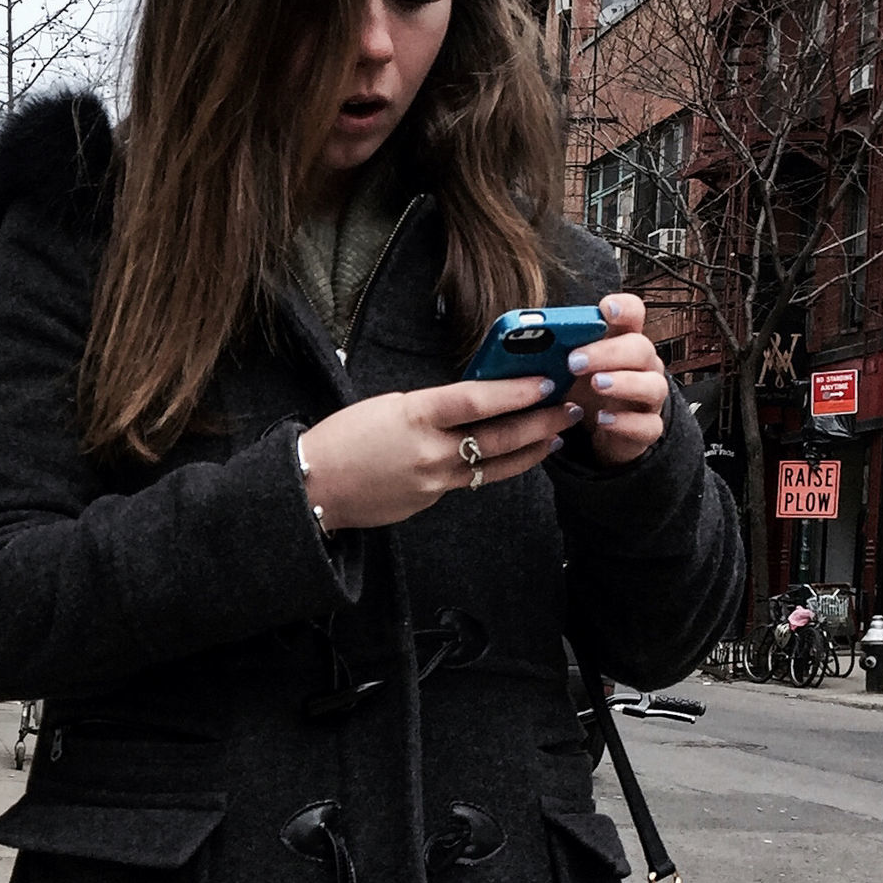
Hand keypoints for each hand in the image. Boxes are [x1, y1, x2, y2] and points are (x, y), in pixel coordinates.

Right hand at [298, 377, 585, 530]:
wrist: (314, 487)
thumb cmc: (344, 437)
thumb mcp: (388, 405)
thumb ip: (432, 405)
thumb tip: (472, 400)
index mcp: (415, 415)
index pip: (477, 401)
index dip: (516, 392)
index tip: (545, 382)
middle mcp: (430, 451)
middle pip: (498, 437)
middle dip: (540, 421)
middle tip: (568, 408)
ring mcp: (433, 481)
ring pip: (495, 465)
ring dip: (531, 449)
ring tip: (555, 435)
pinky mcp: (431, 500)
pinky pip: (471, 480)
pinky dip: (497, 466)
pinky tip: (513, 456)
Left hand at [564, 294, 668, 465]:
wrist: (595, 429)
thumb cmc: (579, 387)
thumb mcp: (563, 367)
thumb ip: (551, 352)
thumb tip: (512, 344)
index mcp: (622, 339)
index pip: (633, 313)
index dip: (623, 308)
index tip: (605, 308)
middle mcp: (643, 364)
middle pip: (640, 348)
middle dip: (608, 352)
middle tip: (574, 361)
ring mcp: (649, 396)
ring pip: (653, 385)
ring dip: (624, 383)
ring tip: (596, 384)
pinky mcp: (648, 427)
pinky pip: (648, 425)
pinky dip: (626, 422)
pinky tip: (603, 419)